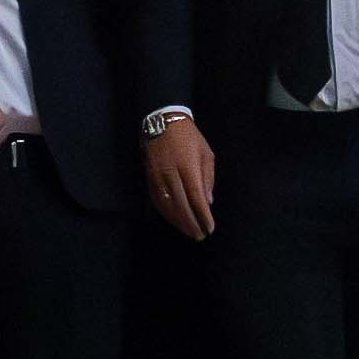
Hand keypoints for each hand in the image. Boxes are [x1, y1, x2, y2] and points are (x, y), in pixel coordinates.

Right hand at [144, 112, 219, 242]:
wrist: (163, 122)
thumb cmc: (190, 137)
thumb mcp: (206, 153)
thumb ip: (207, 178)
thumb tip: (208, 202)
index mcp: (188, 167)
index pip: (196, 197)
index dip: (202, 215)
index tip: (209, 228)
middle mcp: (171, 174)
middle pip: (181, 205)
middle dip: (191, 223)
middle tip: (199, 236)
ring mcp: (158, 177)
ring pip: (167, 205)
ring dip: (178, 222)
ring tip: (188, 232)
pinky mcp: (149, 178)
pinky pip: (157, 200)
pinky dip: (166, 213)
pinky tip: (173, 220)